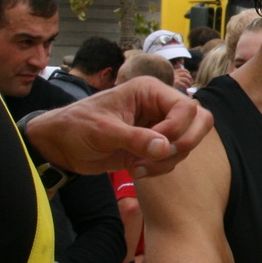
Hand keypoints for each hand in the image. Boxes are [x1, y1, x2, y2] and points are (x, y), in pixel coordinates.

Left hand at [24, 77, 213, 177]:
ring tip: (137, 167)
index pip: (186, 107)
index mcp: (148, 91)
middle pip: (199, 120)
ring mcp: (158, 125)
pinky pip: (174, 157)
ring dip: (168, 160)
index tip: (155, 145)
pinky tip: (135, 170)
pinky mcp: (154, 145)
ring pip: (188, 142)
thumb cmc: (76, 127)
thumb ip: (135, 139)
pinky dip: (160, 168)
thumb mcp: (103, 131)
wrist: (61, 146)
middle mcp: (159, 106)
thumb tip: (165, 148)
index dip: (177, 129)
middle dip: (183, 143)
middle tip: (160, 157)